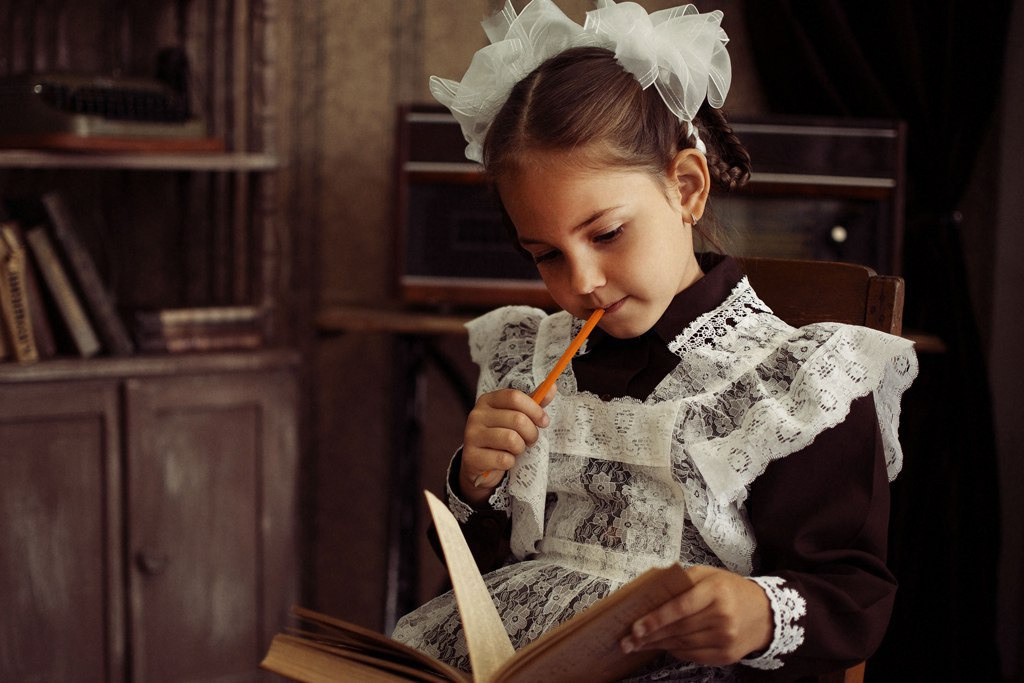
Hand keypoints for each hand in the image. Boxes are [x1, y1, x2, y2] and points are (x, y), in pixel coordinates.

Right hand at [459, 386, 555, 504]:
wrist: (479, 463)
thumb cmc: (502, 435)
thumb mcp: (515, 416)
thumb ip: (532, 403)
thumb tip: (552, 387)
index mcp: (488, 400)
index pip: (514, 397)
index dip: (534, 409)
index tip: (544, 421)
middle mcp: (477, 414)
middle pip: (517, 419)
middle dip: (532, 433)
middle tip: (531, 440)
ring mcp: (471, 435)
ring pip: (511, 439)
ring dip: (520, 448)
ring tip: (517, 449)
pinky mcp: (472, 456)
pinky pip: (503, 459)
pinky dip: (510, 462)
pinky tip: (505, 460)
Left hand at [620, 566, 772, 665]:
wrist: (765, 613)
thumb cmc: (730, 589)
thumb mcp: (709, 575)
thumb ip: (681, 581)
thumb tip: (651, 592)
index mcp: (716, 591)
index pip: (680, 607)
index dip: (656, 618)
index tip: (635, 627)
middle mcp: (722, 616)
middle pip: (678, 629)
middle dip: (649, 635)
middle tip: (627, 640)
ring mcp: (726, 638)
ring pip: (683, 645)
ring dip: (658, 645)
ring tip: (638, 644)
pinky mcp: (726, 655)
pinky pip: (693, 655)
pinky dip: (675, 651)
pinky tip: (662, 647)